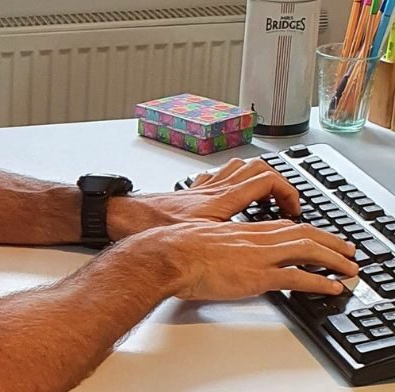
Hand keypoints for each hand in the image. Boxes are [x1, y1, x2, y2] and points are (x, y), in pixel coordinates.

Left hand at [108, 157, 298, 239]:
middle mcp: (211, 189)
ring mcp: (198, 189)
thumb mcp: (199, 241)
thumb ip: (227, 244)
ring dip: (254, 178)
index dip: (287, 192)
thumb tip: (253, 256)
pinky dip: (229, 182)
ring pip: (235, 168)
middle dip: (277, 182)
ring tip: (264, 199)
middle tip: (284, 204)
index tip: (294, 210)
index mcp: (220, 199)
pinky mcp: (186, 194)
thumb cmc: (151, 226)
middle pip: (255, 168)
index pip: (266, 180)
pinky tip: (228, 197)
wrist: (119, 217)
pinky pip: (214, 178)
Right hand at [126, 219, 358, 300]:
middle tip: (346, 249)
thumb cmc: (172, 247)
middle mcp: (252, 237)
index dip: (304, 229)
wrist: (164, 254)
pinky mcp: (257, 275)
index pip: (281, 224)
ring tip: (348, 268)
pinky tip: (331, 288)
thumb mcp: (197, 236)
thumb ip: (212, 242)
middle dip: (328, 240)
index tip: (316, 235)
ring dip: (333, 258)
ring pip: (306, 249)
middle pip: (301, 232)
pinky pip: (297, 277)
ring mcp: (257, 255)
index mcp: (238, 228)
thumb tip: (213, 253)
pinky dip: (318, 282)